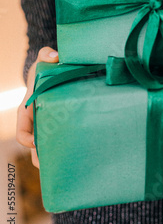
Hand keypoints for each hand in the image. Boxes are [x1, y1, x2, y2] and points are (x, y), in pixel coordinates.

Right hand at [17, 47, 58, 168]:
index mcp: (28, 109)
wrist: (54, 72)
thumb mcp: (43, 59)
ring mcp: (49, 125)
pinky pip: (62, 141)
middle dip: (42, 157)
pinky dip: (67, 150)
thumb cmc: (45, 68)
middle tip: (53, 166)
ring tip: (67, 169)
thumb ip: (47, 54)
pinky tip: (80, 158)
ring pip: (48, 148)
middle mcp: (37, 121)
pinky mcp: (62, 126)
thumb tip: (54, 56)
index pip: (22, 130)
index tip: (35, 143)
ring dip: (54, 158)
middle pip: (35, 146)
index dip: (27, 139)